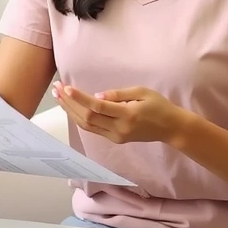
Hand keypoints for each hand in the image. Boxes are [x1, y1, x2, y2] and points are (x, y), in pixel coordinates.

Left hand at [53, 81, 189, 144]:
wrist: (170, 128)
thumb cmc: (158, 106)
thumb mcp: (142, 92)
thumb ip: (119, 94)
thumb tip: (97, 96)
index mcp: (127, 115)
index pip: (97, 108)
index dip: (80, 98)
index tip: (66, 88)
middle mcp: (119, 128)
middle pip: (87, 117)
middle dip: (69, 103)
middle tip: (56, 89)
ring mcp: (116, 136)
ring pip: (86, 126)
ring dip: (70, 111)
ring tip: (58, 97)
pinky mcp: (115, 139)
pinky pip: (92, 129)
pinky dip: (79, 118)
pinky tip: (71, 107)